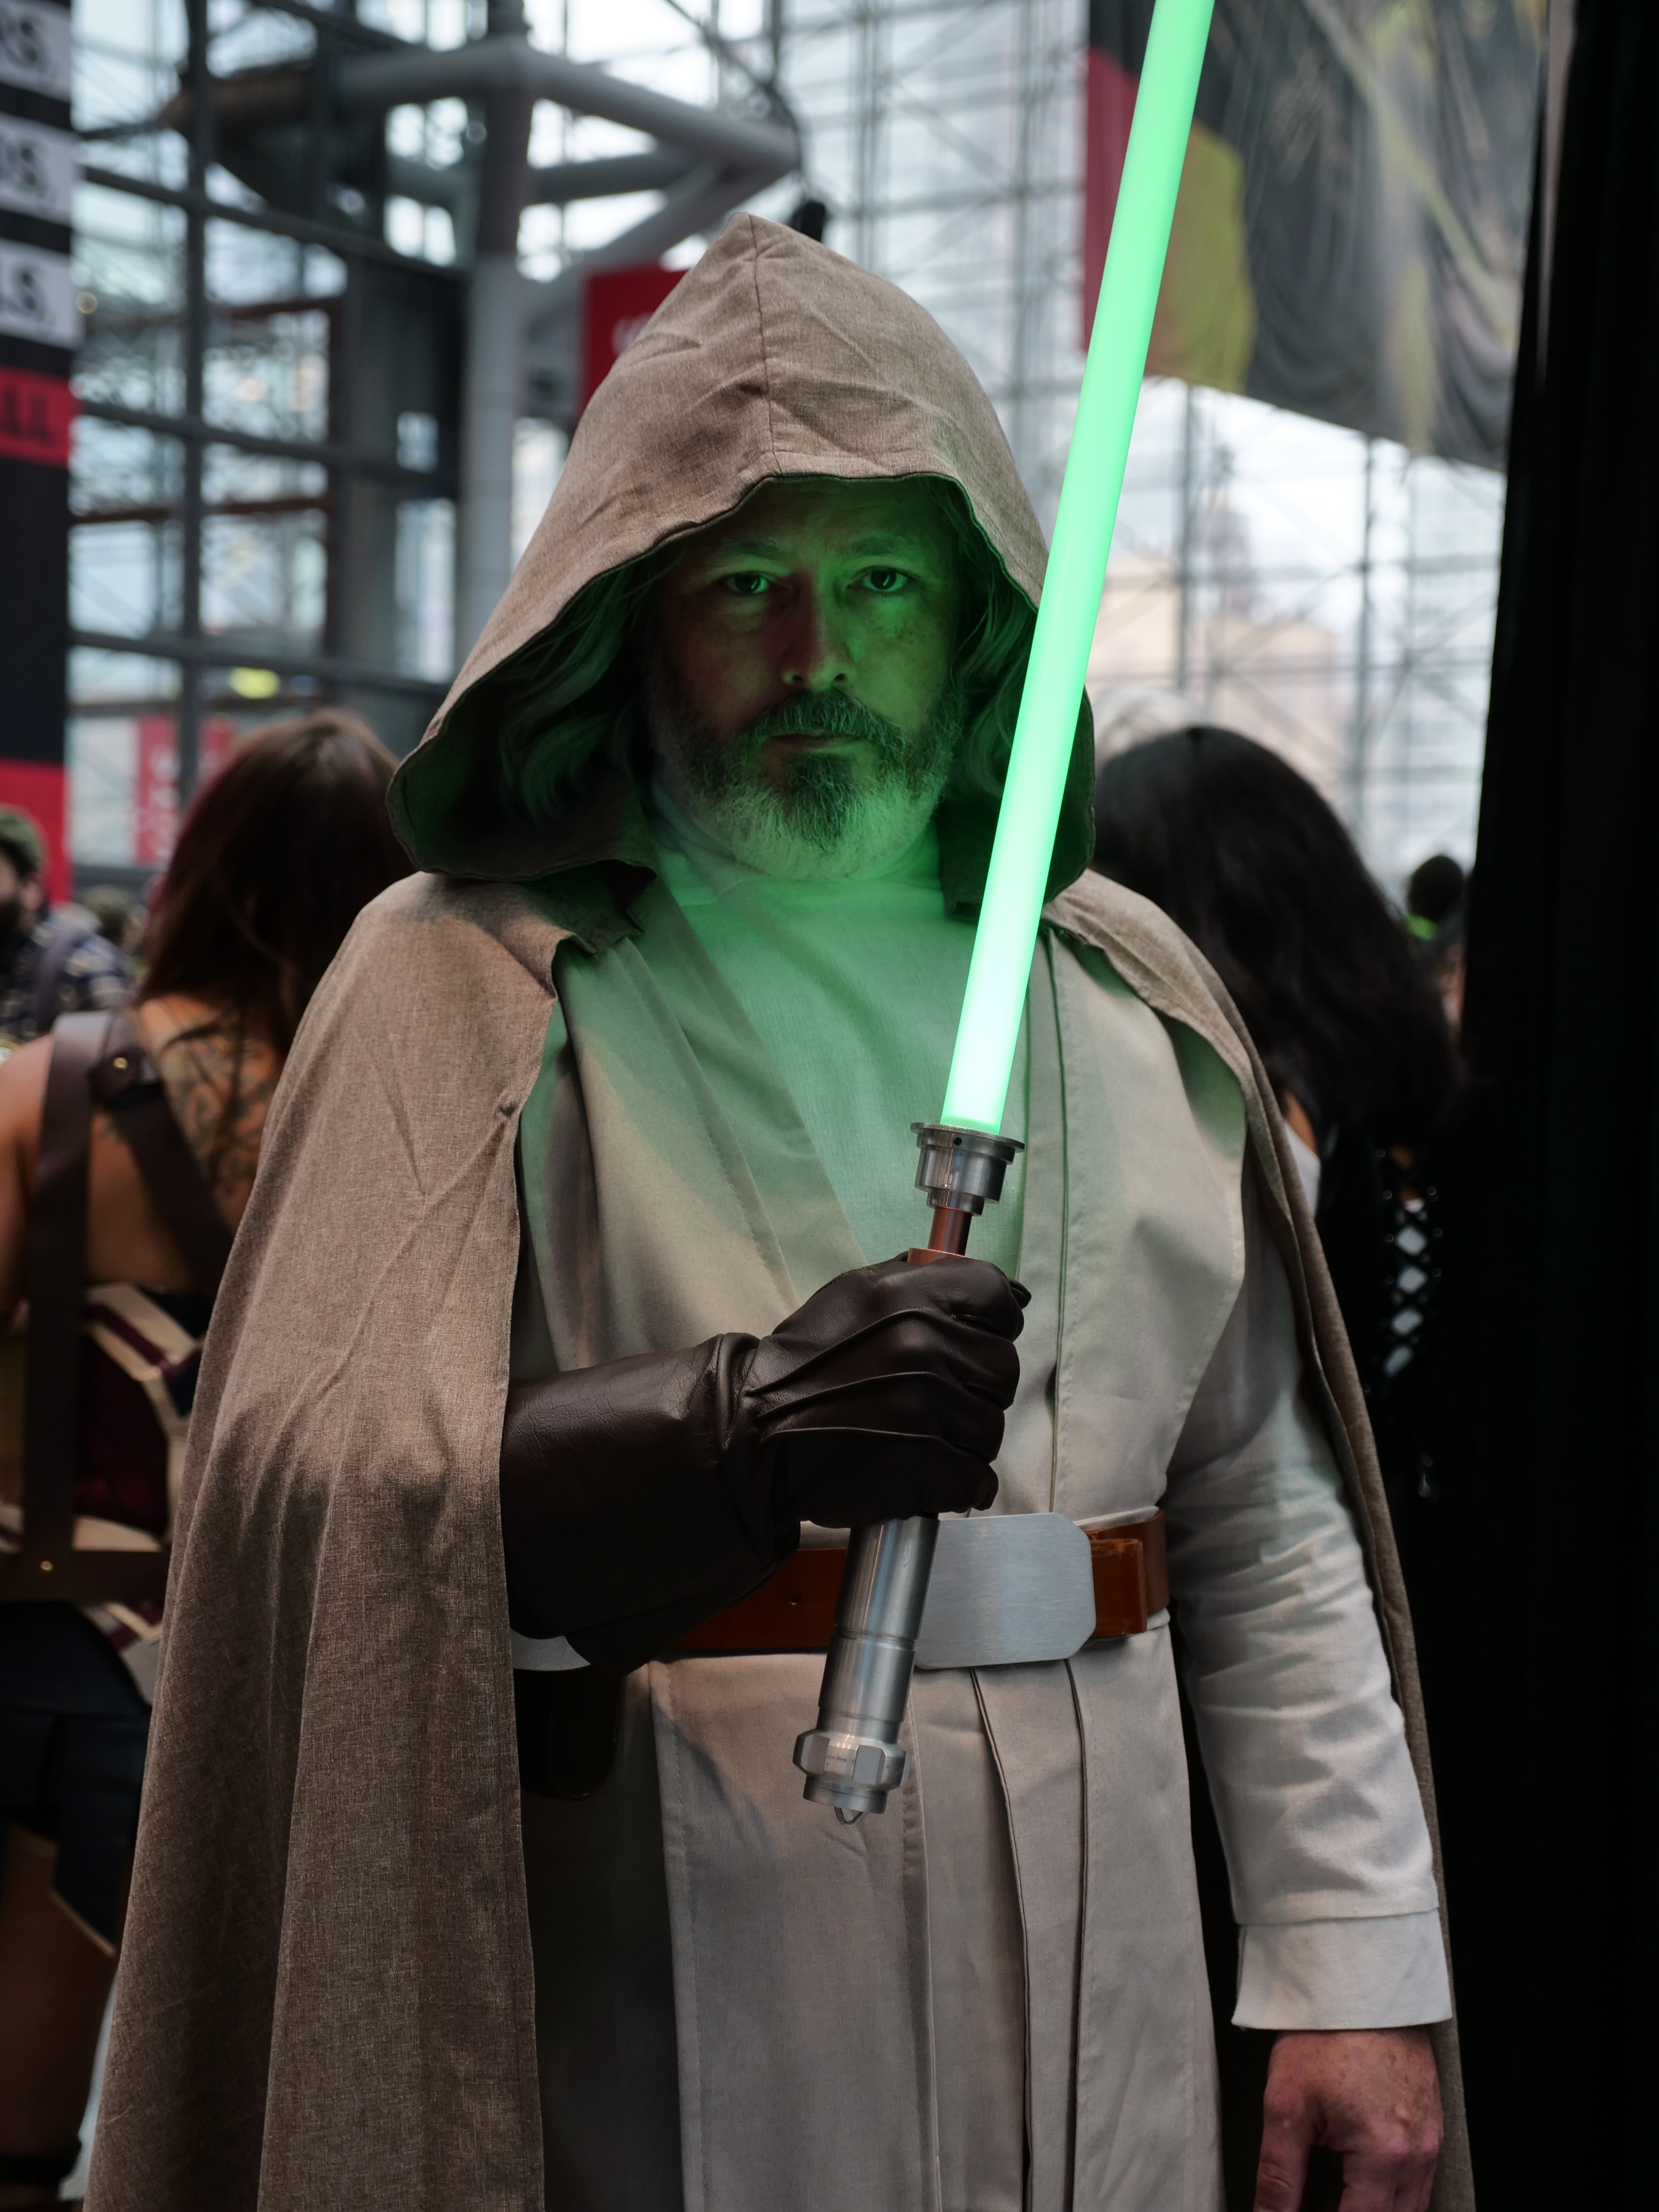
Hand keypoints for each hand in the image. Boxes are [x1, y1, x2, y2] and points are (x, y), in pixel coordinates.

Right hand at [744, 1252, 1025, 1526]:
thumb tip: (1010, 1291)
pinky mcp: (924, 1468)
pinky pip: (979, 1478)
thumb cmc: (808, 1361)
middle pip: (1002, 1367)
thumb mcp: (856, 1293)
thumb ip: (927, 1279)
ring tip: (927, 1433)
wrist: (756, 1428)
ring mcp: (926, 1411)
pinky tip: (935, 1471)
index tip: (978, 1338)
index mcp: (909, 1299)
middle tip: (942, 1395)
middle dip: (979, 1384)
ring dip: (966, 1435)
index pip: (998, 1296)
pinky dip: (964, 1481)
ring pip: (991, 1426)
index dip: (996, 1320)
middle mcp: (923, 1349)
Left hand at [1254, 2029, 1441, 2211]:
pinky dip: (1394, 2195)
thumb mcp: (1287, 2105)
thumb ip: (1279, 2174)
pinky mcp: (1432, 2127)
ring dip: (1377, 2210)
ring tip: (1340, 2198)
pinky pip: (1421, 2182)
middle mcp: (1418, 2156)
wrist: (1361, 1986)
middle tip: (1319, 2203)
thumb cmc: (1325, 2034)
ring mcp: (1431, 2142)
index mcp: (1385, 2156)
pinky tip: (1365, 2187)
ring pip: (1412, 2208)